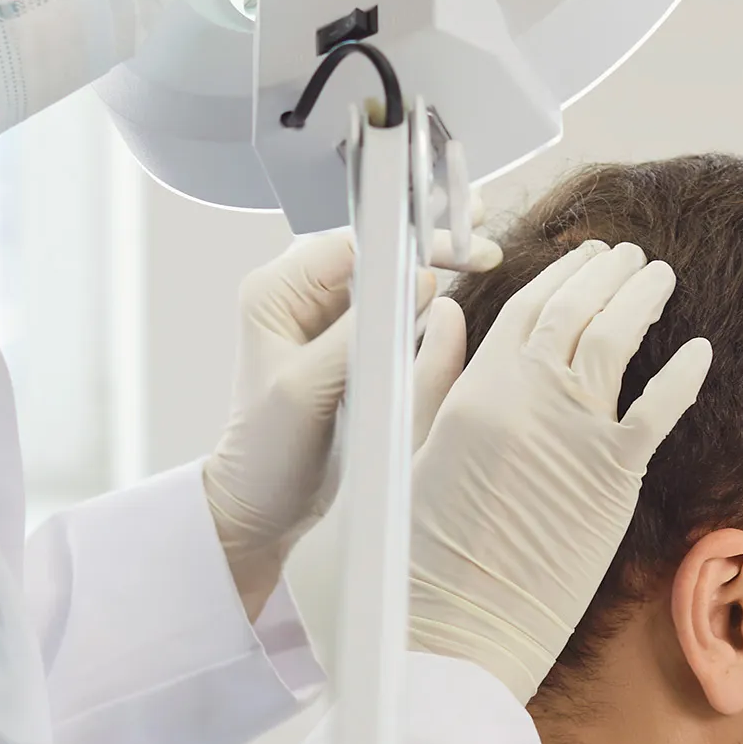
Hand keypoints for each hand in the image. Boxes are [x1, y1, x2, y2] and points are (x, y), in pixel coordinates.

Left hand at [202, 229, 495, 616]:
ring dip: (434, 263)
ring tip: (481, 252)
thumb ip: (359, 333)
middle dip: (429, 241)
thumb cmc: (267, 453)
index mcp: (276, 292)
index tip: (459, 243)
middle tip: (483, 238)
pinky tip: (459, 288)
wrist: (259, 506)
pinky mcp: (348, 346)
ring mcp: (326, 321)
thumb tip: (420, 281)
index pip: (355, 243)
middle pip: (376, 249)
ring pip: (389, 275)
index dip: (409, 238)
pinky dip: (427, 298)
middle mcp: (299, 296)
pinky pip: (393, 308)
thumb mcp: (307, 389)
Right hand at [404, 241, 711, 700]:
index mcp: (470, 392)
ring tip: (658, 277)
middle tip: (627, 254)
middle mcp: (525, 399)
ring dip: (642, 300)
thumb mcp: (399, 454)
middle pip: (575, 312)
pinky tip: (699, 349)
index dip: (557, 276)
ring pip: (617, 340)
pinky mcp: (613, 479)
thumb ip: (428, 380)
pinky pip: (659, 410)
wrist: (451, 636)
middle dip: (605, 274)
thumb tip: (447, 314)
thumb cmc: (412, 559)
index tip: (579, 257)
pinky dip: (682, 374)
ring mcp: (574, 435)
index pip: (522, 309)